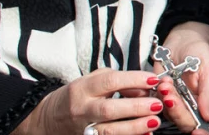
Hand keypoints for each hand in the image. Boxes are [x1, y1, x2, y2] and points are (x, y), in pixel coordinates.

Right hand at [11, 68, 162, 134]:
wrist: (51, 119)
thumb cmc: (78, 96)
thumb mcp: (93, 81)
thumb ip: (118, 81)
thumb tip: (144, 88)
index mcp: (83, 88)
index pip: (110, 81)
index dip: (134, 80)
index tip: (154, 80)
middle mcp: (82, 109)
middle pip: (109, 109)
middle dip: (136, 107)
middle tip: (158, 104)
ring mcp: (83, 128)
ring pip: (109, 131)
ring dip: (135, 127)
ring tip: (155, 121)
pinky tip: (145, 134)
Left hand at [156, 22, 208, 131]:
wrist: (182, 41)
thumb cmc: (201, 54)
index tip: (197, 132)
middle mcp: (197, 109)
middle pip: (189, 126)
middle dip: (180, 113)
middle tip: (173, 96)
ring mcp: (180, 106)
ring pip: (172, 118)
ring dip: (168, 102)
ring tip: (168, 84)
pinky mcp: (164, 101)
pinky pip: (159, 107)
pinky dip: (160, 96)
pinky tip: (164, 82)